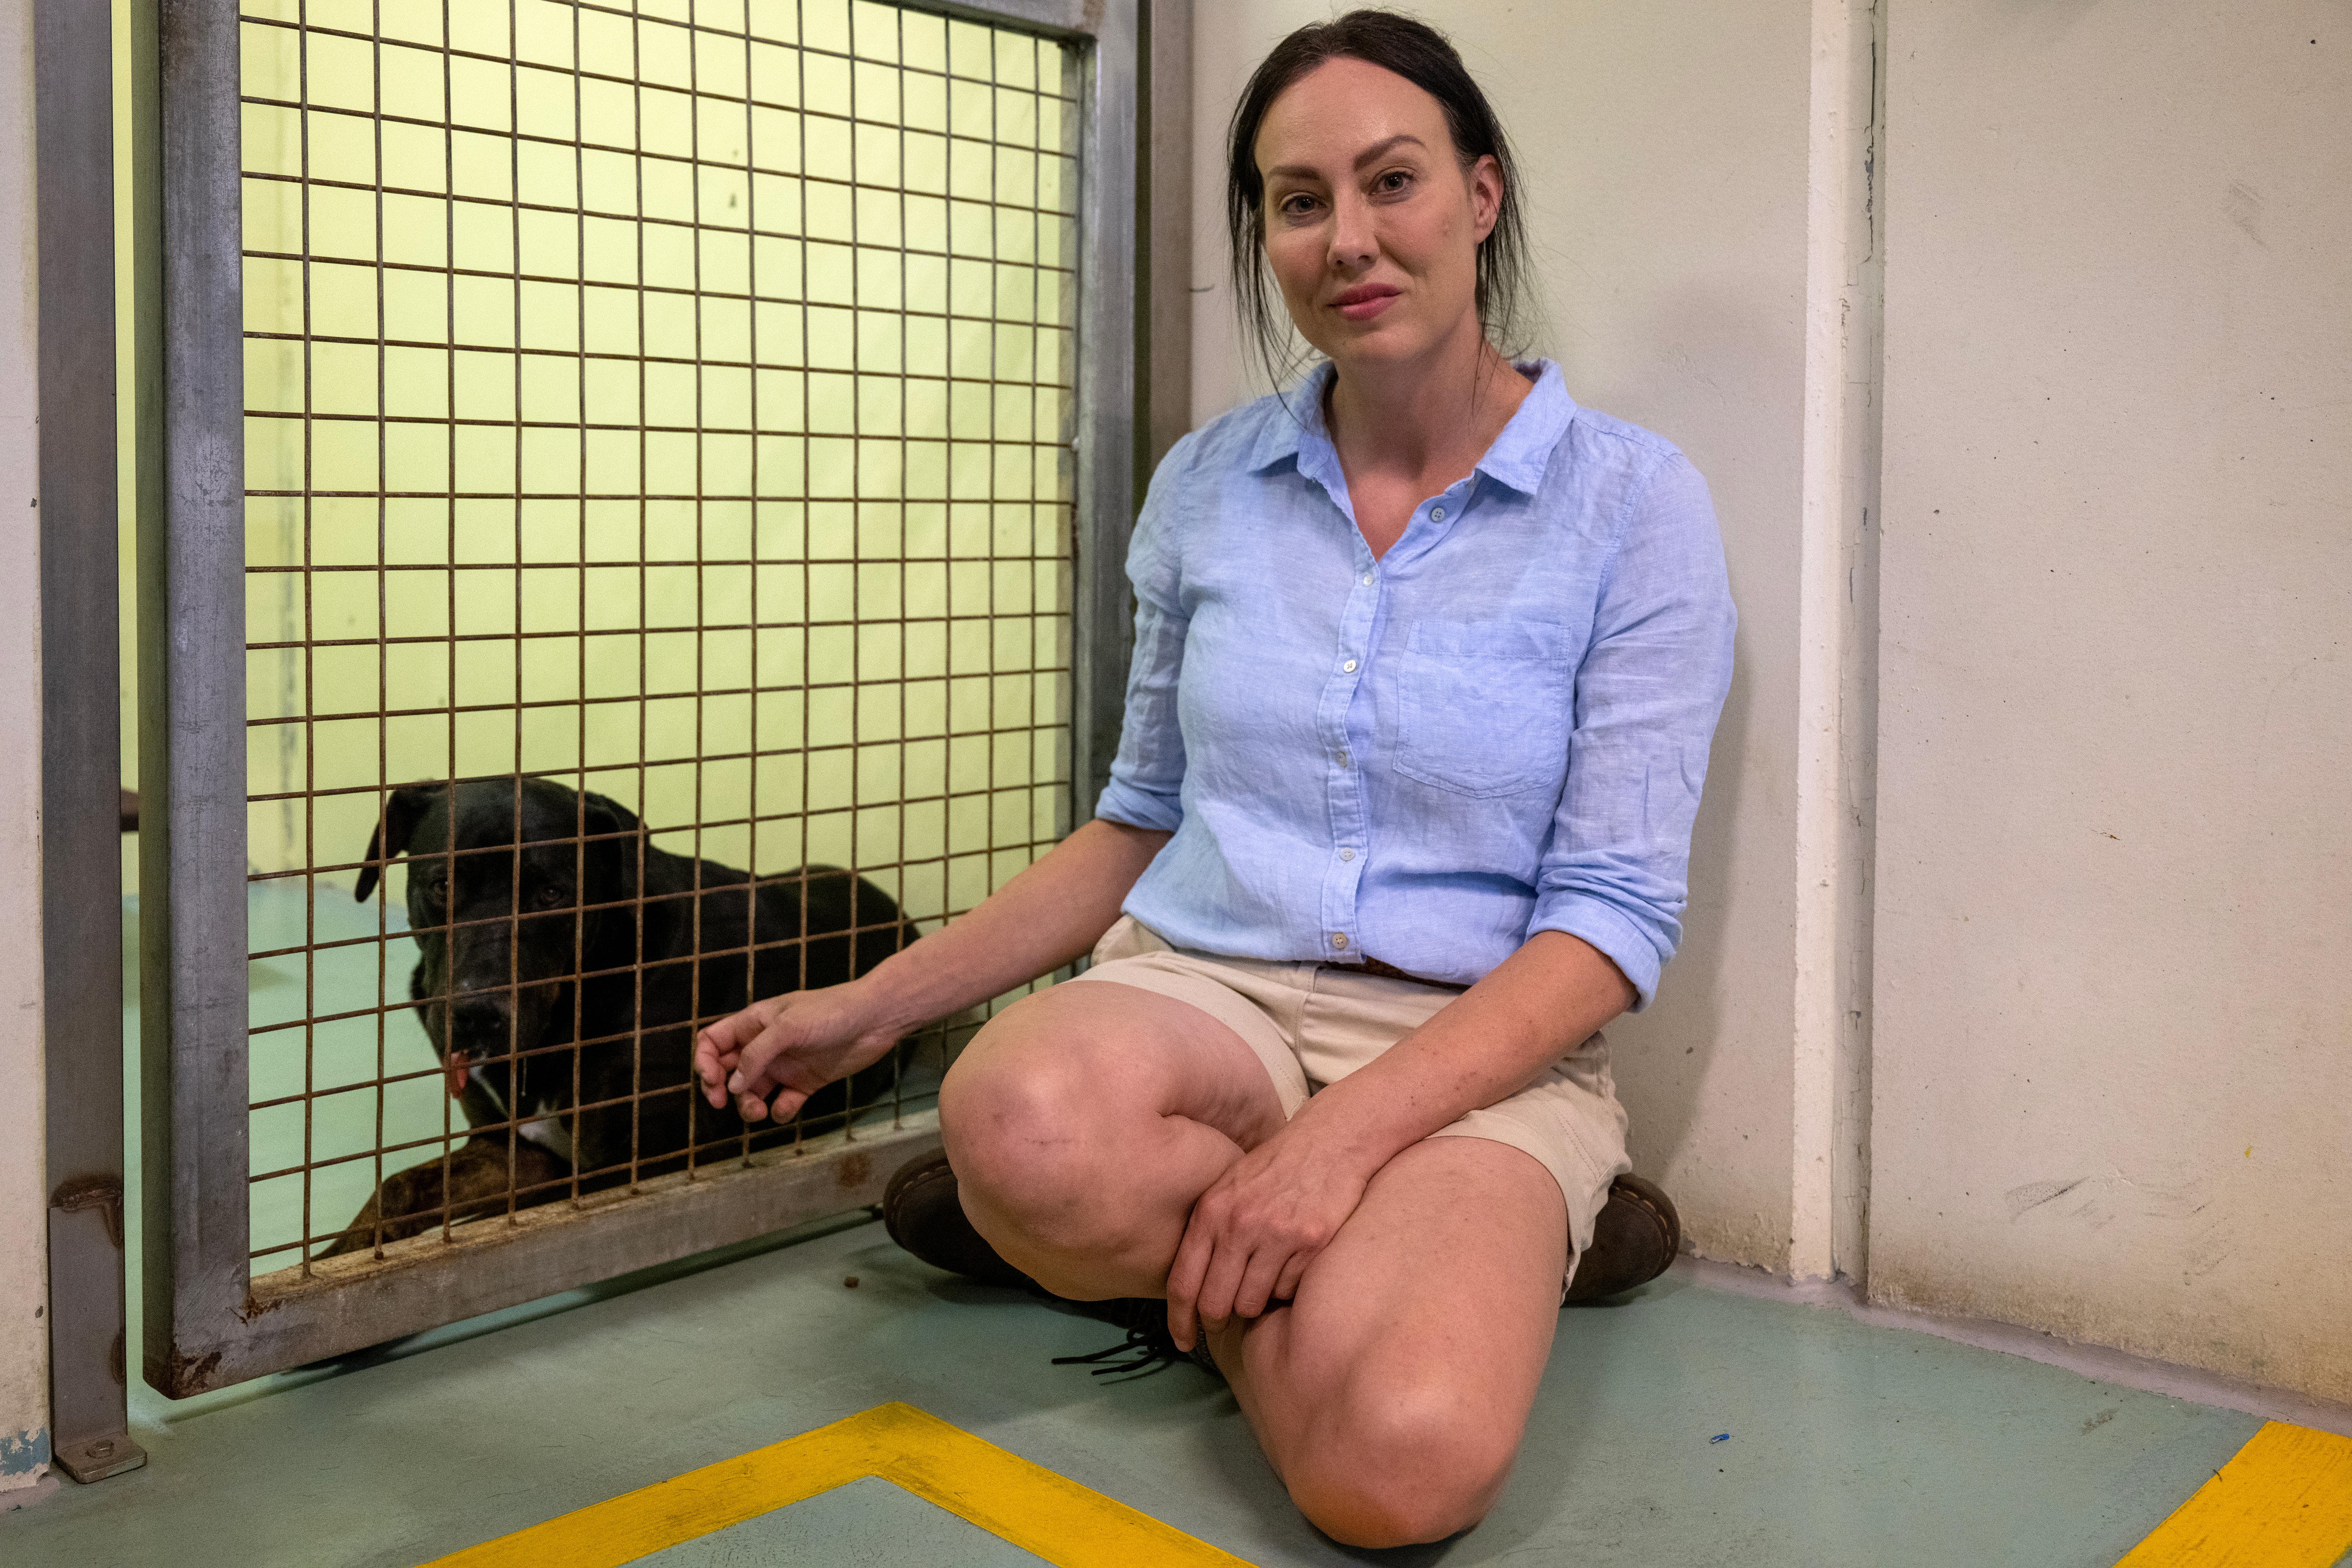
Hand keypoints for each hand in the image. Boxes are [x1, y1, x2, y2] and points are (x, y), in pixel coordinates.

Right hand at [692, 980, 903, 1123]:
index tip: (712, 1081)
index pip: (713, 1042)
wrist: (875, 1020)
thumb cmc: (830, 1012)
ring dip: (747, 1105)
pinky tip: (788, 1105)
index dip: (704, 1062)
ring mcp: (784, 1066)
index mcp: (753, 1024)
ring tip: (758, 1111)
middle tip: (722, 1102)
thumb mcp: (787, 1026)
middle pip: (727, 1071)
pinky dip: (780, 1110)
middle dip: (719, 1088)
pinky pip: (782, 1103)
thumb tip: (731, 1085)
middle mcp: (764, 1046)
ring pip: (751, 1091)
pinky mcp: (804, 1083)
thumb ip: (756, 1055)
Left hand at [1163, 1120, 1376, 1351]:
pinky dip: (1288, 1288)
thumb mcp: (1229, 1187)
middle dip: (1219, 1320)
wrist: (1330, 1139)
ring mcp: (1276, 1234)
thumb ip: (1209, 1231)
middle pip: (1216, 1303)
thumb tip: (1194, 1288)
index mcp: (1212, 1211)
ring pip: (1253, 1303)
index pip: (1183, 1282)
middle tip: (1226, 1320)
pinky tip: (1293, 1262)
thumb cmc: (1276, 1167)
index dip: (1179, 1320)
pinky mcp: (1310, 1242)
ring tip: (1265, 1280)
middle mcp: (1239, 1225)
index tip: (1183, 1341)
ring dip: (1257, 1303)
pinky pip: (1289, 1291)